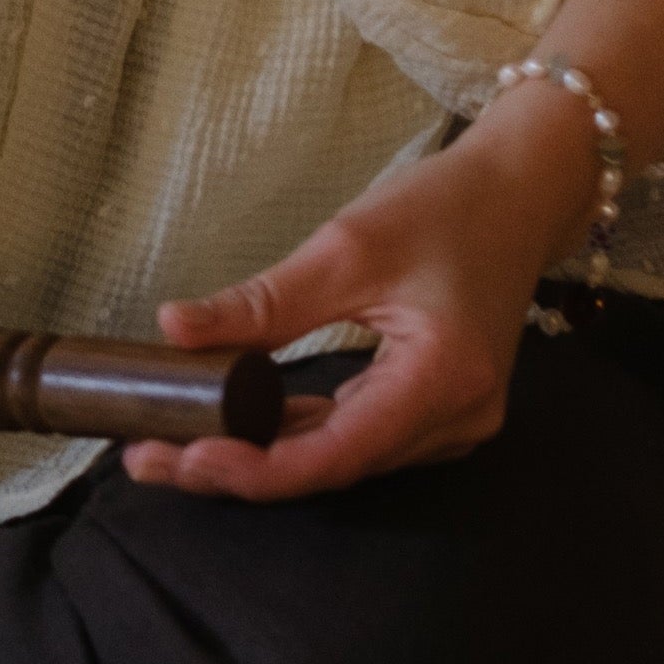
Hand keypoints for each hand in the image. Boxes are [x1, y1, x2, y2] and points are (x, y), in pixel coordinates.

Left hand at [120, 78, 606, 503]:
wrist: (517, 196)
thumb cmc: (443, 209)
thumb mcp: (345, 248)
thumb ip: (263, 303)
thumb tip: (173, 328)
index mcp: (443, 382)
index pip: (338, 454)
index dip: (255, 468)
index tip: (182, 456)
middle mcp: (456, 420)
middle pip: (332, 466)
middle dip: (239, 467)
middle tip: (147, 458)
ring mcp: (449, 420)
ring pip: (339, 457)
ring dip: (259, 455)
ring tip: (170, 446)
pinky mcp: (432, 407)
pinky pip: (355, 433)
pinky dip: (294, 431)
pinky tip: (231, 424)